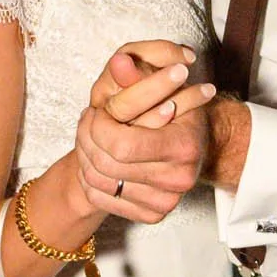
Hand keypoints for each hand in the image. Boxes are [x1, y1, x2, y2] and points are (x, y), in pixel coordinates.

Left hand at [73, 52, 217, 222]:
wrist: (193, 145)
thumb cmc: (178, 109)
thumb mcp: (162, 86)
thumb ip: (138, 75)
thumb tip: (117, 61)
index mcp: (184, 146)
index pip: (120, 145)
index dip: (98, 126)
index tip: (97, 111)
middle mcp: (179, 180)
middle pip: (105, 164)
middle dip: (87, 137)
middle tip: (87, 118)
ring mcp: (167, 202)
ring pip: (98, 182)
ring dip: (84, 155)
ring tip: (89, 134)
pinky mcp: (153, 214)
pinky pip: (102, 199)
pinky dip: (89, 178)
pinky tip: (95, 157)